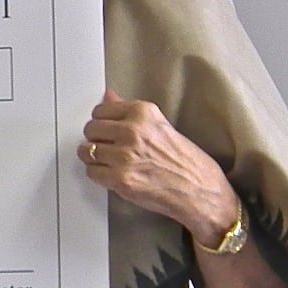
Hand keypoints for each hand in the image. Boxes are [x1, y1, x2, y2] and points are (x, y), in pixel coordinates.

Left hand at [79, 90, 234, 239]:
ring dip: (94, 158)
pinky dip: (99, 175)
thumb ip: (130, 111)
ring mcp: (125, 155)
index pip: (100, 110)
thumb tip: (108, 96)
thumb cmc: (186, 161)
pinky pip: (91, 172)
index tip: (108, 129)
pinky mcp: (120, 178)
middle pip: (90, 129)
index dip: (102, 122)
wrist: (201, 192)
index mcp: (143, 113)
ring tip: (111, 162)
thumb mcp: (161, 126)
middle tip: (110, 148)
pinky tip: (113, 175)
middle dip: (97, 139)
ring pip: (86, 151)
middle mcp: (132, 131)